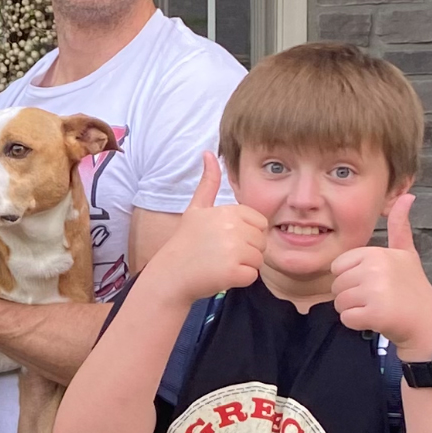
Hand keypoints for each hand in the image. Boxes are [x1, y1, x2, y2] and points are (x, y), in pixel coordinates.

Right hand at [144, 152, 266, 305]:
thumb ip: (208, 182)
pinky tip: (219, 276)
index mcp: (228, 211)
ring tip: (218, 265)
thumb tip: (208, 153)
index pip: (259, 223)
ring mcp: (234, 250)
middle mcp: (233, 228)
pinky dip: (238, 280)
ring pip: (258, 259)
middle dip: (245, 251)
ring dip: (242, 266)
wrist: (170, 275)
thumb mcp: (196, 209)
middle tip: (219, 254)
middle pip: (261, 242)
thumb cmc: (185, 243)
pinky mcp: (234, 272)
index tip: (222, 240)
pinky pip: (251, 276)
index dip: (244, 234)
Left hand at [332, 195, 431, 355]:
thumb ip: (399, 226)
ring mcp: (374, 290)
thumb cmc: (411, 287)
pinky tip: (376, 318)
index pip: (338, 267)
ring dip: (354, 309)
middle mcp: (374, 268)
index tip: (373, 282)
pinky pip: (346, 318)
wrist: (426, 321)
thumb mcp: (405, 252)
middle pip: (336, 285)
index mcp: (375, 252)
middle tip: (376, 296)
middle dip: (352, 295)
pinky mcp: (374, 312)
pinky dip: (357, 323)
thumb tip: (406, 196)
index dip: (351, 278)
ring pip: (339, 303)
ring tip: (376, 306)